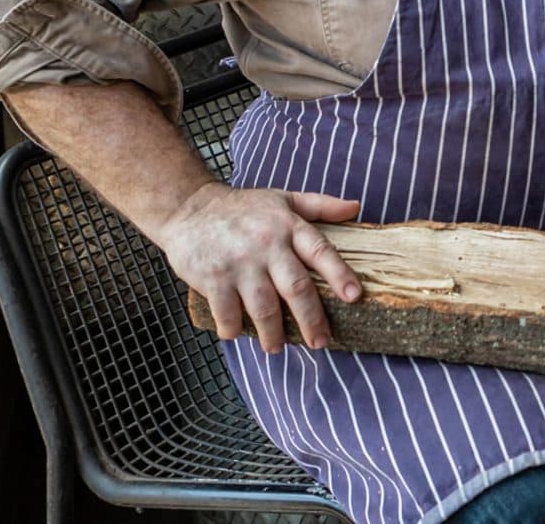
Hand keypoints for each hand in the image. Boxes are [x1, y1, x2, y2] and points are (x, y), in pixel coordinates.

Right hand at [157, 181, 361, 352]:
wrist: (189, 207)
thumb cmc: (243, 208)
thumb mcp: (283, 199)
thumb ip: (320, 205)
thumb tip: (356, 208)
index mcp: (288, 226)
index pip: (320, 251)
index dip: (339, 274)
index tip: (354, 296)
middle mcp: (267, 245)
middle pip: (296, 288)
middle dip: (311, 320)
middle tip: (320, 342)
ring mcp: (239, 263)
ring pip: (264, 308)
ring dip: (273, 334)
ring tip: (276, 346)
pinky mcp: (212, 278)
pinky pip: (228, 314)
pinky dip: (234, 329)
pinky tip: (237, 333)